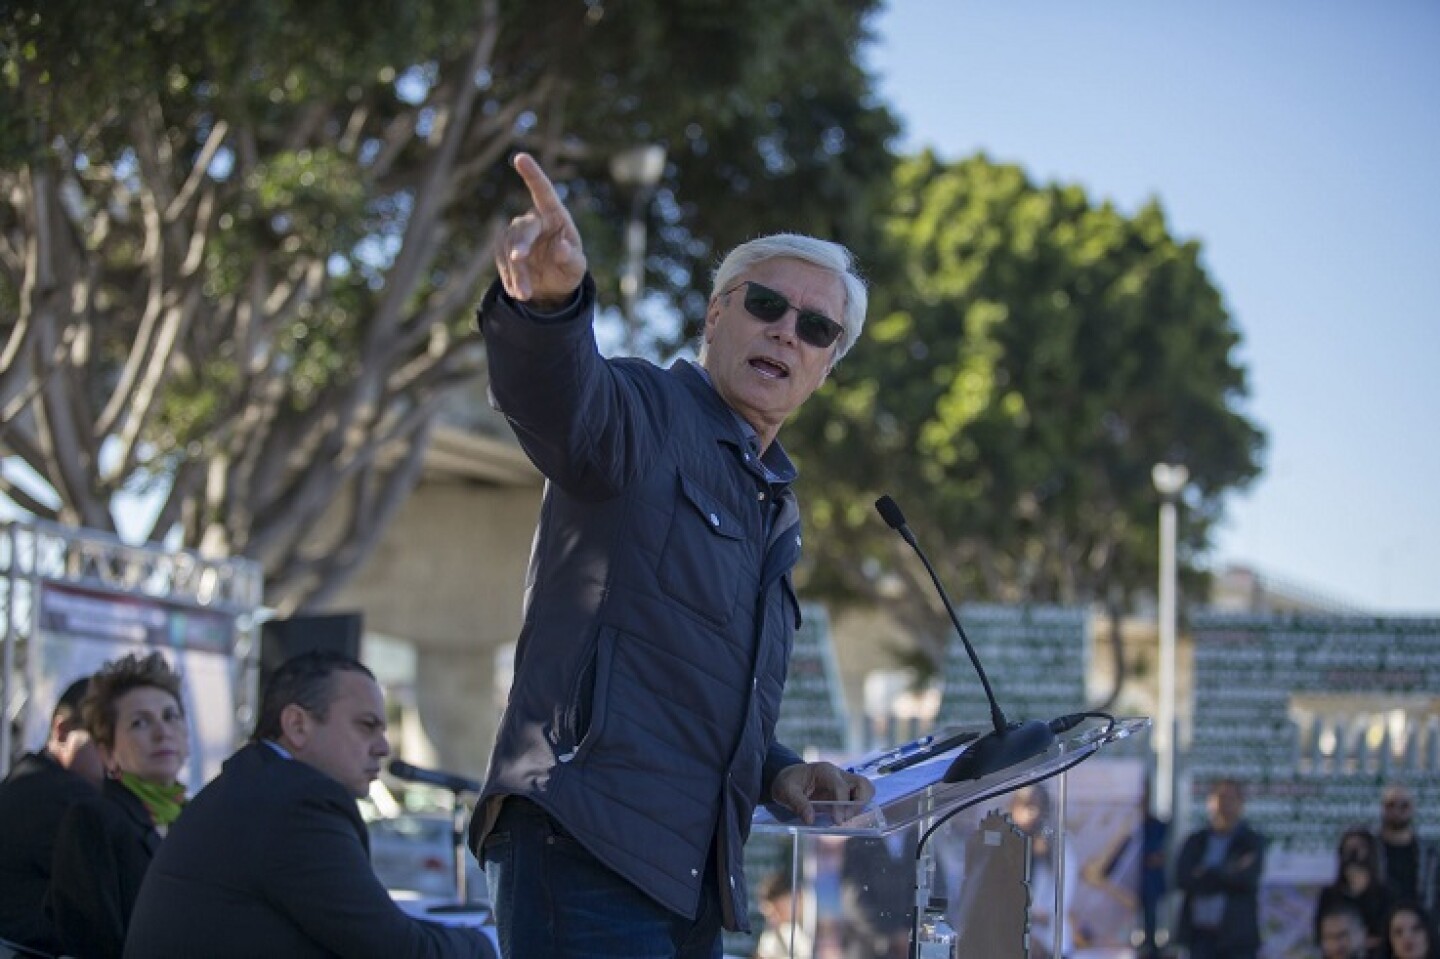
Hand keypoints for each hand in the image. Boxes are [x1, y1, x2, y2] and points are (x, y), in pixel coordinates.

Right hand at [495, 152, 586, 307]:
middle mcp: (534, 220)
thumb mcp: (576, 268)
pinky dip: (509, 278)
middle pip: (521, 228)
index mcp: (556, 216)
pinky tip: (517, 293)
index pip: (543, 192)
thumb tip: (562, 247)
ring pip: (508, 248)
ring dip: (516, 272)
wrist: (552, 287)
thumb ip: (571, 258)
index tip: (520, 157)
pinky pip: (502, 261)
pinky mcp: (503, 248)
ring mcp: (516, 233)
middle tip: (519, 260)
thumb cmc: (568, 269)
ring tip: (525, 295)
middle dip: (519, 245)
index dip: (532, 174)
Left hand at [770, 761, 874, 825]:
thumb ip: (798, 804)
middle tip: (845, 819)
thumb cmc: (787, 783)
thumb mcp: (786, 792)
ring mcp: (844, 782)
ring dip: (861, 806)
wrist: (788, 779)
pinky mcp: (846, 792)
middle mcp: (838, 775)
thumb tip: (810, 820)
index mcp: (824, 771)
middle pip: (863, 784)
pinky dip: (858, 809)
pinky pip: (860, 798)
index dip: (842, 805)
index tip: (838, 821)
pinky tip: (845, 819)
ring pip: (866, 789)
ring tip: (846, 819)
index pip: (841, 787)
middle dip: (859, 804)